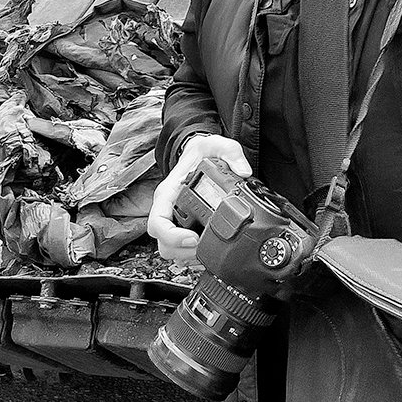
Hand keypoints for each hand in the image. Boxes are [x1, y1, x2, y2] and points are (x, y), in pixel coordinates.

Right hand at [147, 132, 251, 263]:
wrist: (200, 154)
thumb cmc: (202, 152)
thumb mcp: (217, 145)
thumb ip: (232, 154)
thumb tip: (244, 172)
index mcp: (169, 193)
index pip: (157, 222)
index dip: (172, 236)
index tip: (192, 239)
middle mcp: (167, 209)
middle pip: (163, 243)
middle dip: (182, 252)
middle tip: (204, 250)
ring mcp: (174, 220)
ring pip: (171, 250)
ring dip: (188, 256)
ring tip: (208, 252)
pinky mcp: (185, 226)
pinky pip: (182, 249)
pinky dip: (193, 256)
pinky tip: (209, 252)